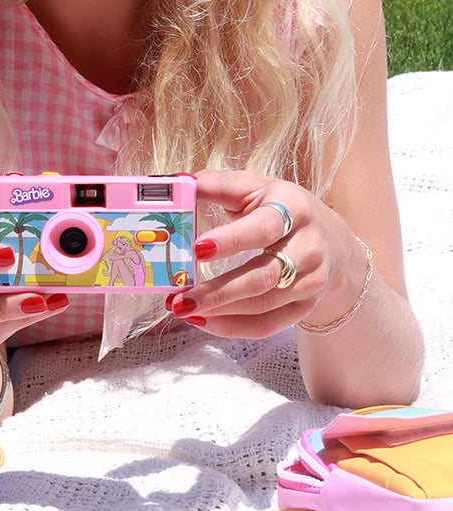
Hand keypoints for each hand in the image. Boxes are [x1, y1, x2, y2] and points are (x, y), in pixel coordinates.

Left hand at [167, 169, 366, 338]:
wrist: (332, 240)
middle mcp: (308, 247)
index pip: (264, 227)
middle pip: (263, 275)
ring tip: (181, 309)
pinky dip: (232, 327)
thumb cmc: (281, 208)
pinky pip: (268, 325)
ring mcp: (310, 281)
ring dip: (219, 311)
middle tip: (178, 298)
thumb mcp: (256, 188)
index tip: (197, 249)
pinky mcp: (305, 307)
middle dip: (218, 291)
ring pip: (263, 304)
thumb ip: (218, 184)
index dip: (232, 239)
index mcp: (294, 208)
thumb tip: (180, 182)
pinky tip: (202, 321)